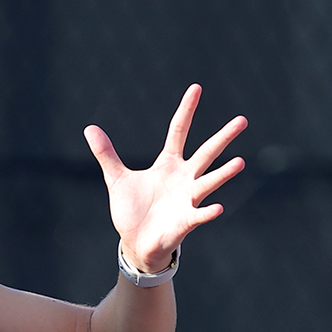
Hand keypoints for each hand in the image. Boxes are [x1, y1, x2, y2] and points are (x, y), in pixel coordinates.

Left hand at [84, 84, 246, 273]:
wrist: (136, 243)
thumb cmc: (133, 210)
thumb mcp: (116, 179)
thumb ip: (106, 154)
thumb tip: (89, 129)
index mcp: (168, 164)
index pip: (179, 131)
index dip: (187, 110)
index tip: (196, 88)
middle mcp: (184, 178)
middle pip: (206, 153)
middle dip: (223, 137)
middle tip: (242, 120)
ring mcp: (187, 199)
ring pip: (209, 182)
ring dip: (223, 173)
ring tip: (240, 162)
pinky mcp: (185, 221)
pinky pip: (199, 215)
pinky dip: (208, 212)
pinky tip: (217, 208)